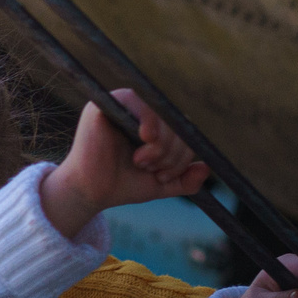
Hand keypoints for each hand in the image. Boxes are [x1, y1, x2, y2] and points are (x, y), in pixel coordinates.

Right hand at [39, 89, 211, 238]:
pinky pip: (141, 105)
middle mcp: (137, 109)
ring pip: (162, 116)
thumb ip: (184, 180)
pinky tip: (144, 141)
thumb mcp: (159, 184)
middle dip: (172, 153)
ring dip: (161, 146)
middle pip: (175, 121)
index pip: (182, 127)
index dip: (182, 152)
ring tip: (141, 162)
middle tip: (152, 169)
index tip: (164, 174)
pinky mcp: (106, 104)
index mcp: (150, 123)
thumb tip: (206, 168)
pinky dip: (150, 124)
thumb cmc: (120, 185)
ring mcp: (121, 104)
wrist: (91, 194)